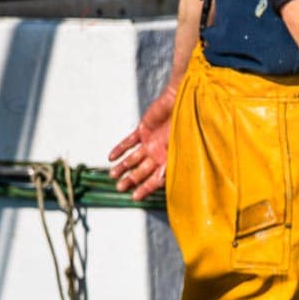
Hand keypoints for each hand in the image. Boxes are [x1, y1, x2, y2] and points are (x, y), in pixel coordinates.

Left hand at [108, 86, 176, 200]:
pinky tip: (111, 157)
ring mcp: (151, 142)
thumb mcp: (181, 149)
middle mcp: (160, 154)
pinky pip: (129, 141)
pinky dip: (120, 149)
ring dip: (123, 167)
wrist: (183, 102)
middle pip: (142, 171)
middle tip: (120, 188)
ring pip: (134, 158)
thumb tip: (161, 180)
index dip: (145, 189)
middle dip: (131, 180)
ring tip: (113, 175)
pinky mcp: (144, 129)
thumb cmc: (188, 126)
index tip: (135, 197)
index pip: (156, 180)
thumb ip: (171, 164)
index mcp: (170, 161)